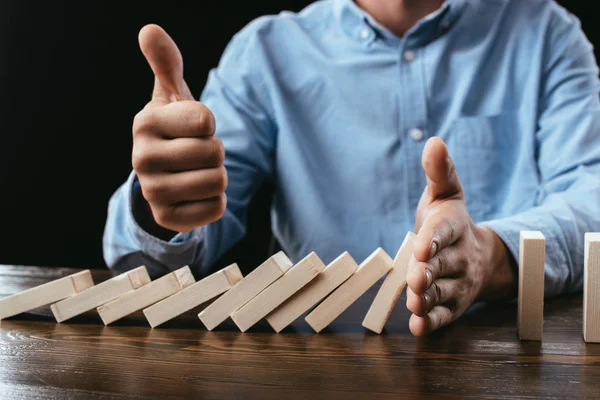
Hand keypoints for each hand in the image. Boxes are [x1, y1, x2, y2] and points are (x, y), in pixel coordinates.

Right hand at [132, 24, 226, 232]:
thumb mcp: (171, 96)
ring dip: (217, 176)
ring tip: (197, 171)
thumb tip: (149, 29)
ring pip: (218, 182)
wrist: (162, 175)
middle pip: (215, 153)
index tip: (194, 126)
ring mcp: (153, 192)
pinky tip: (197, 194)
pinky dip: (216, 201)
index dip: (209, 123)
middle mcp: (142, 159)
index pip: (205, 121)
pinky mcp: (167, 219)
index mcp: (145, 123)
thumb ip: (166, 63)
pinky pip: (216, 209)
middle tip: (197, 152)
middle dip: (216, 152)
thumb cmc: (175, 128)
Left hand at [406, 137, 516, 335]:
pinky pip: (445, 316)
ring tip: (414, 304)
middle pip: (444, 266)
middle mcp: (459, 257)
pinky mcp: (454, 305)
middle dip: (429, 272)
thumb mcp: (446, 194)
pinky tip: (419, 327)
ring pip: (443, 293)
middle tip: (416, 278)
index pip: (444, 232)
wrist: (479, 255)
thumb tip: (434, 140)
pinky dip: (433, 323)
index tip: (421, 245)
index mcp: (454, 227)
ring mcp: (458, 283)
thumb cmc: (451, 222)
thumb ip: (439, 171)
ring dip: (428, 299)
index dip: (433, 239)